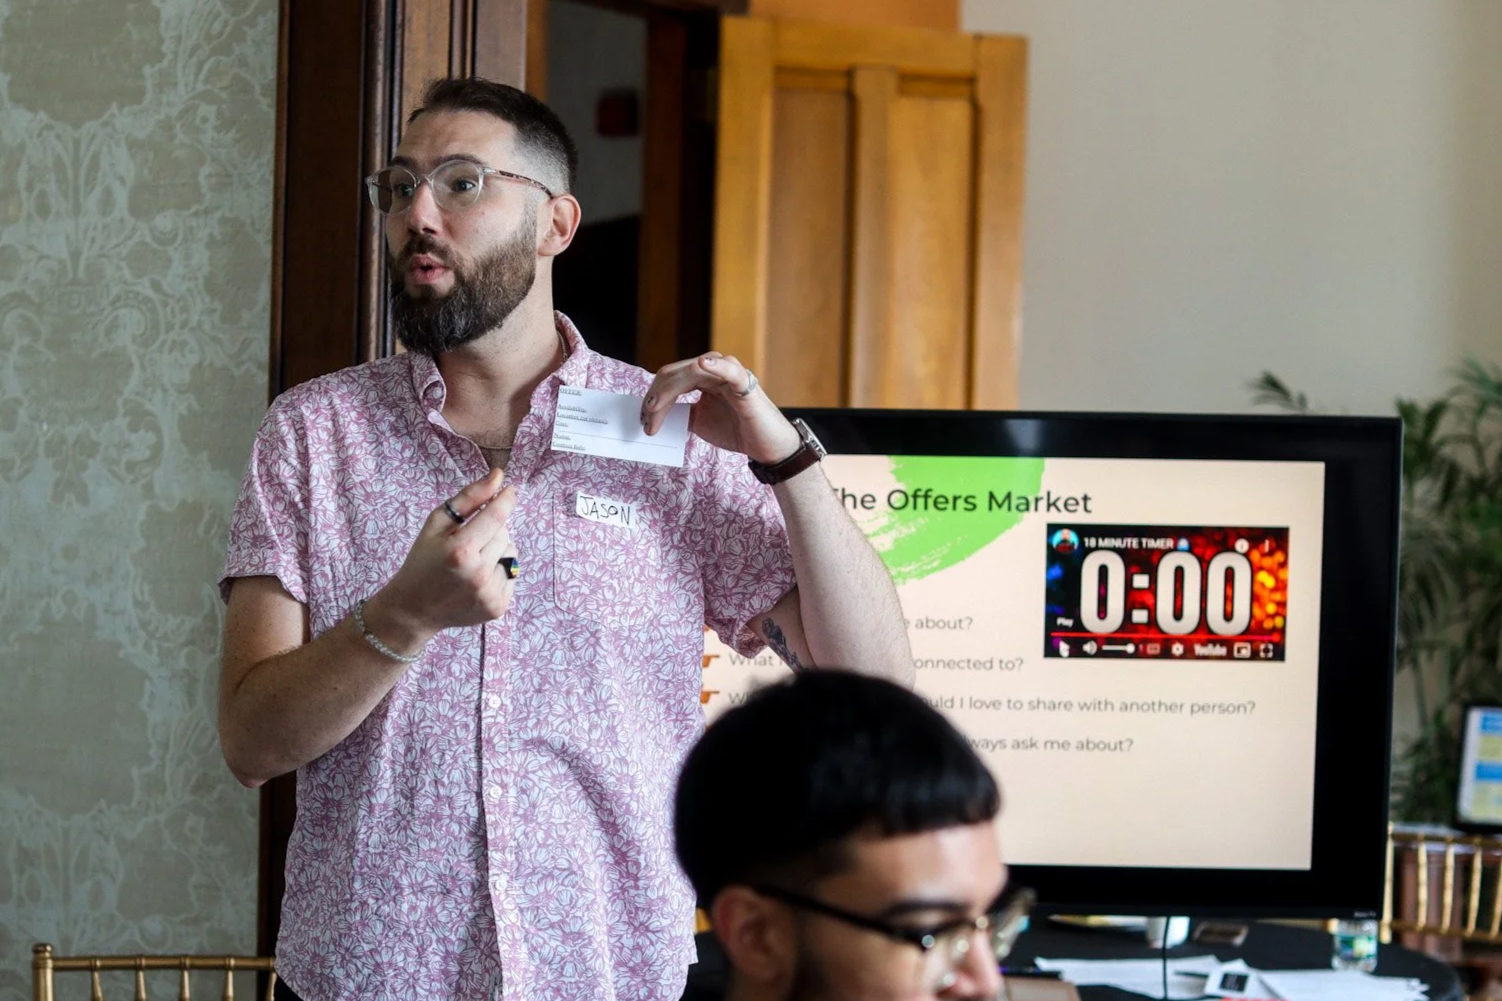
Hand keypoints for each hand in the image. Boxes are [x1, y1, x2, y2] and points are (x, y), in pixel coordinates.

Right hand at [364, 469, 519, 649]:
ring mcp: (490, 594)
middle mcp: (478, 574)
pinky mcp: (498, 607)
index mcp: (460, 551)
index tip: (509, 489)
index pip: (497, 516)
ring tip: (471, 562)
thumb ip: (469, 497)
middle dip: (490, 531)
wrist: (414, 609)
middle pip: (504, 533)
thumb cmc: (423, 560)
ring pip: (511, 552)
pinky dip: (498, 571)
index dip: (506, 499)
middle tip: (467, 542)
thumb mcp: (435, 524)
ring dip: (496, 551)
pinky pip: (512, 573)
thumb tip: (498, 476)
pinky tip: (476, 579)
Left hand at [639, 352, 799, 464]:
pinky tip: (703, 365)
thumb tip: (653, 414)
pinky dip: (716, 366)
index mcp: (703, 376)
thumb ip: (680, 412)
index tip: (643, 422)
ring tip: (655, 412)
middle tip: (646, 422)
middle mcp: (714, 369)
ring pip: (690, 371)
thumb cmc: (736, 430)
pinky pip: (730, 371)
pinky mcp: (745, 383)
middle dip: (655, 398)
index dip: (653, 398)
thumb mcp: (698, 421)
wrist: (765, 446)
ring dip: (668, 392)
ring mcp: (729, 372)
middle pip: (674, 373)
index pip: (669, 378)